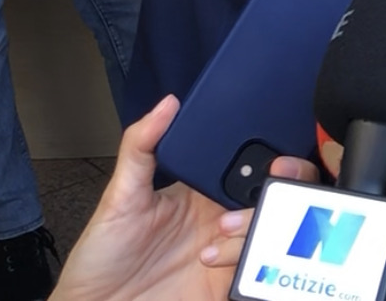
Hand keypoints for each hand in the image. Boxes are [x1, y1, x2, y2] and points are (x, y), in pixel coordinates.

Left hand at [51, 95, 314, 300]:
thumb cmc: (101, 257)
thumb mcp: (119, 196)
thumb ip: (140, 146)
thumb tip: (166, 103)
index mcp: (202, 191)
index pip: (249, 165)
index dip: (269, 156)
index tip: (273, 153)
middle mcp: (222, 218)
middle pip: (276, 194)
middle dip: (284, 184)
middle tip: (269, 184)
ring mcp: (229, 251)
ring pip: (277, 227)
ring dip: (257, 223)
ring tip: (220, 231)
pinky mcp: (230, 282)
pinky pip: (261, 267)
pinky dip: (250, 258)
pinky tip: (213, 259)